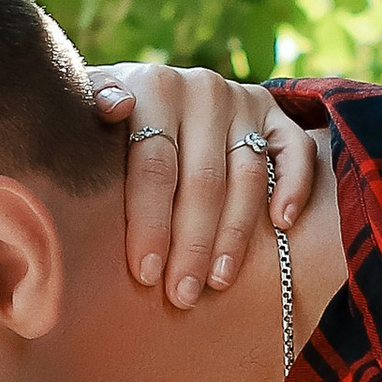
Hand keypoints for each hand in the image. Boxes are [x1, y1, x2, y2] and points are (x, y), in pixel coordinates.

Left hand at [89, 64, 321, 304]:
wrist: (151, 92)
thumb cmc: (110, 123)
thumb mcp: (86, 112)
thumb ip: (91, 108)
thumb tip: (114, 106)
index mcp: (154, 88)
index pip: (155, 166)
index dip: (151, 223)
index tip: (146, 274)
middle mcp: (203, 89)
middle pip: (202, 180)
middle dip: (191, 244)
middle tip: (182, 293)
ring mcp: (242, 100)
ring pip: (247, 176)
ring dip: (235, 234)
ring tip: (218, 281)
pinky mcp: (274, 112)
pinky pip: (295, 150)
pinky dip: (294, 186)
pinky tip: (281, 225)